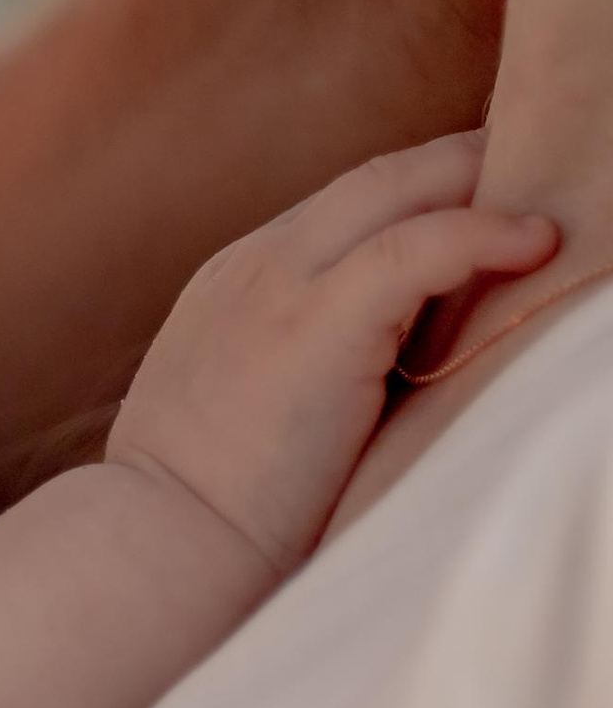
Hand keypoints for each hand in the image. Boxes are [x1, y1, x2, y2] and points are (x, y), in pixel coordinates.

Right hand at [106, 133, 553, 573]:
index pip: (337, 214)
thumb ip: (288, 377)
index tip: (470, 203)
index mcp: (231, 286)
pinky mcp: (319, 321)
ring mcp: (280, 285)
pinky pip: (420, 246)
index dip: (410, 200)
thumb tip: (369, 391)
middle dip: (453, 166)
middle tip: (531, 158)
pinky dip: (484, 232)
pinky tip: (537, 240)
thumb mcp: (234, 419)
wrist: (160, 549)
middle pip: (372, 181)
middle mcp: (254, 267)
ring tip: (548, 188)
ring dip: (478, 181)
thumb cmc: (199, 519)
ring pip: (396, 190)